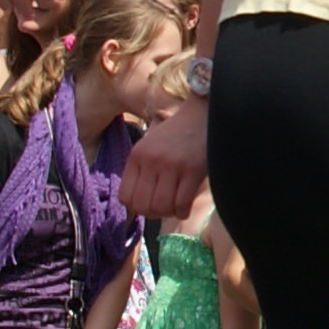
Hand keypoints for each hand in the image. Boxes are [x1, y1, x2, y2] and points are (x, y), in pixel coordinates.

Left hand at [124, 99, 206, 220]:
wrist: (203, 115)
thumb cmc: (178, 133)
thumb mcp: (150, 145)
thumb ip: (141, 169)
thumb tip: (135, 203)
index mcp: (137, 155)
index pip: (125, 196)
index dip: (136, 207)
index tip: (148, 206)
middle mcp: (151, 160)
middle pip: (142, 205)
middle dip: (152, 214)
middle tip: (163, 209)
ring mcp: (171, 165)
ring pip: (161, 207)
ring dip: (168, 213)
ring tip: (174, 208)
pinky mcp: (192, 170)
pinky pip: (181, 203)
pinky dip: (182, 212)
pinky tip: (185, 208)